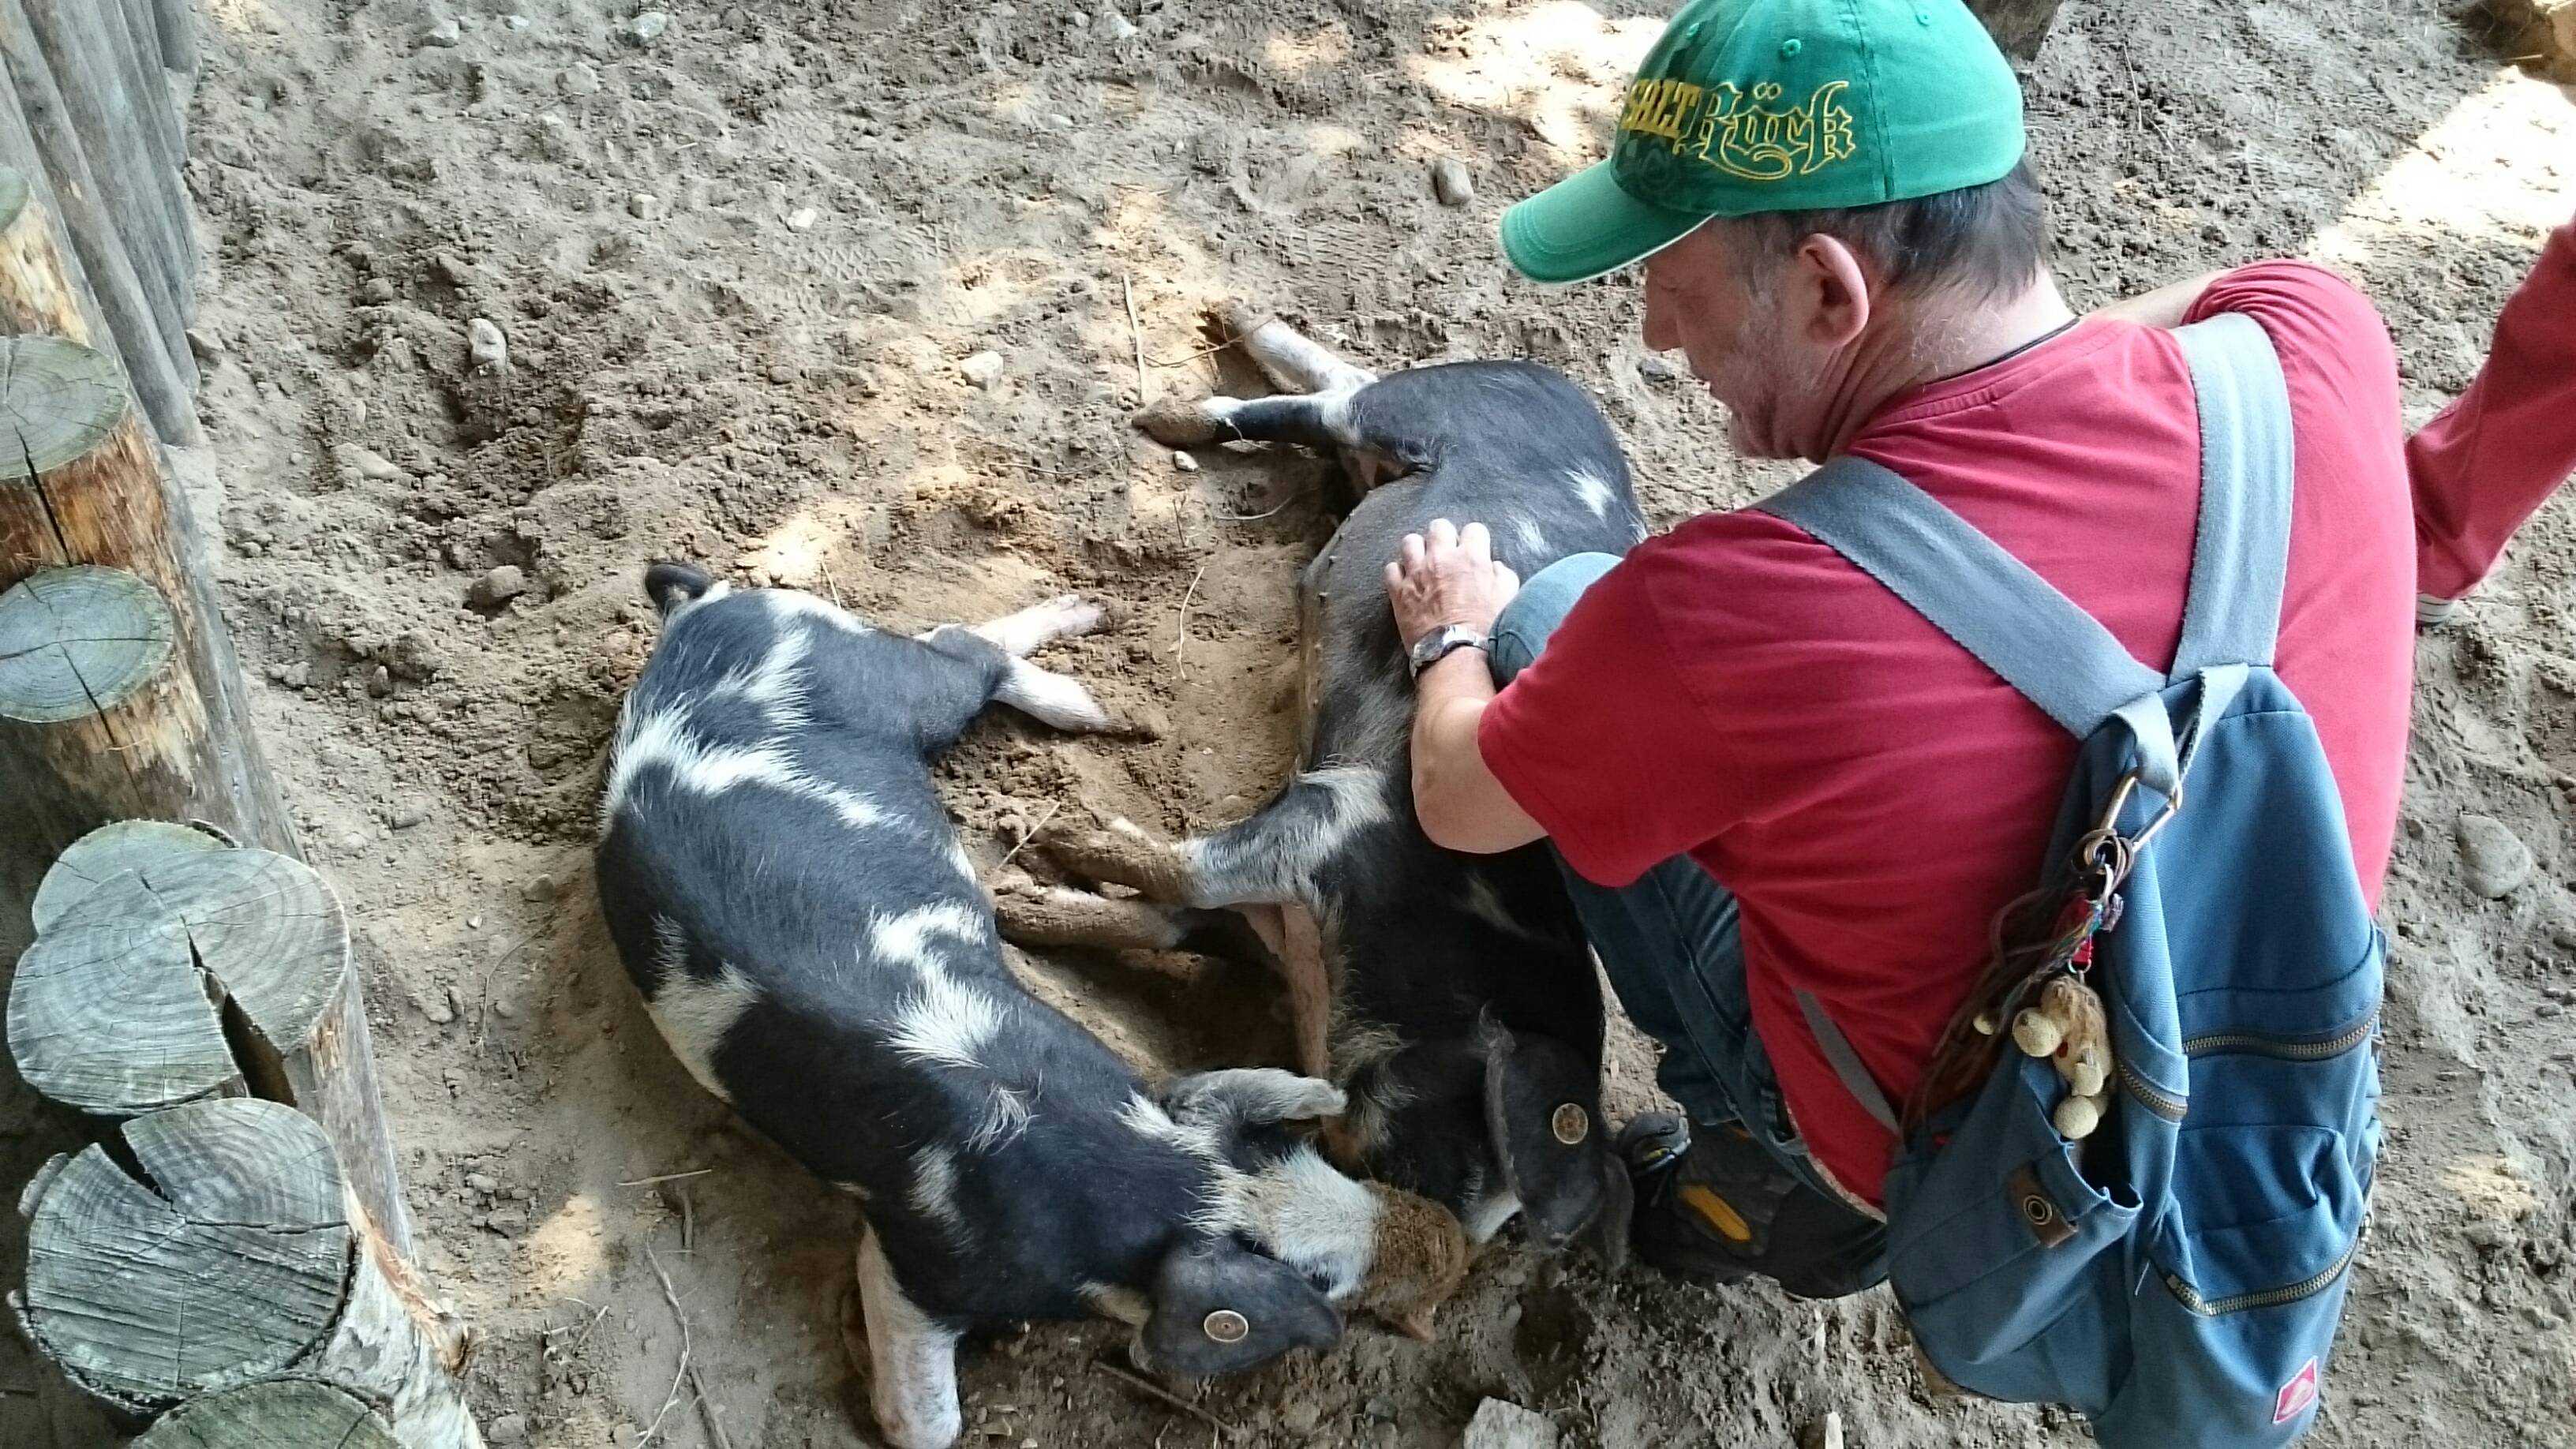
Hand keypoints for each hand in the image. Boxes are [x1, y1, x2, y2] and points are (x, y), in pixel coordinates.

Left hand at [1384, 518, 1518, 648]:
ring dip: (1418, 550)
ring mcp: (1416, 573)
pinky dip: (1398, 573)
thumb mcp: (1508, 598)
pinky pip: (1391, 568)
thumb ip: (1502, 575)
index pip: (1473, 529)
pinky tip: (1406, 581)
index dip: (1475, 540)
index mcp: (1471, 558)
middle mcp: (1441, 558)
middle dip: (1444, 537)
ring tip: (1422, 563)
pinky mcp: (1398, 591)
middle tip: (1447, 553)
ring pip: (1410, 542)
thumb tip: (1493, 566)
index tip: (1474, 552)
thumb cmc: (1486, 629)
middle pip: (1438, 527)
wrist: (1455, 653)